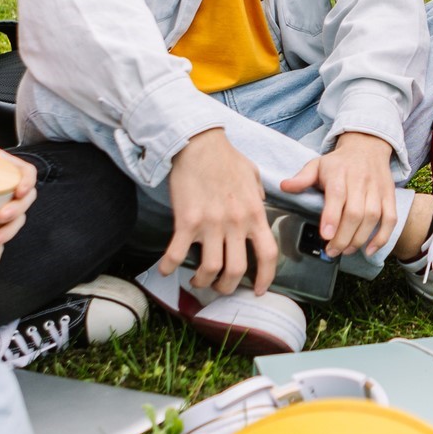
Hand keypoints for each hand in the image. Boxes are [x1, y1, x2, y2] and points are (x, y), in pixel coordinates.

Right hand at [163, 128, 276, 294]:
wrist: (198, 143)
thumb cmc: (225, 157)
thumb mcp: (253, 175)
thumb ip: (259, 195)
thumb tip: (260, 205)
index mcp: (255, 213)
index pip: (268, 254)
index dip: (266, 278)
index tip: (258, 290)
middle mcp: (235, 222)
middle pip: (236, 270)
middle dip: (227, 286)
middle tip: (220, 287)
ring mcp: (211, 223)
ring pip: (210, 268)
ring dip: (202, 281)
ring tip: (197, 280)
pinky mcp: (186, 220)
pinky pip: (177, 253)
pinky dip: (169, 266)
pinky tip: (165, 269)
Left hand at [281, 131, 396, 257]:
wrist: (367, 146)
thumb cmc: (339, 162)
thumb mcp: (317, 164)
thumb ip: (302, 178)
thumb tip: (284, 187)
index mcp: (339, 173)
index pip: (337, 195)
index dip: (332, 217)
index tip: (326, 235)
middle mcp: (360, 181)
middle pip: (355, 212)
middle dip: (343, 237)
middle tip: (331, 251)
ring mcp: (376, 189)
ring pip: (373, 217)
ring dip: (360, 239)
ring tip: (346, 250)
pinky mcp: (389, 196)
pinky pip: (390, 218)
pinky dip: (382, 236)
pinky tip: (370, 250)